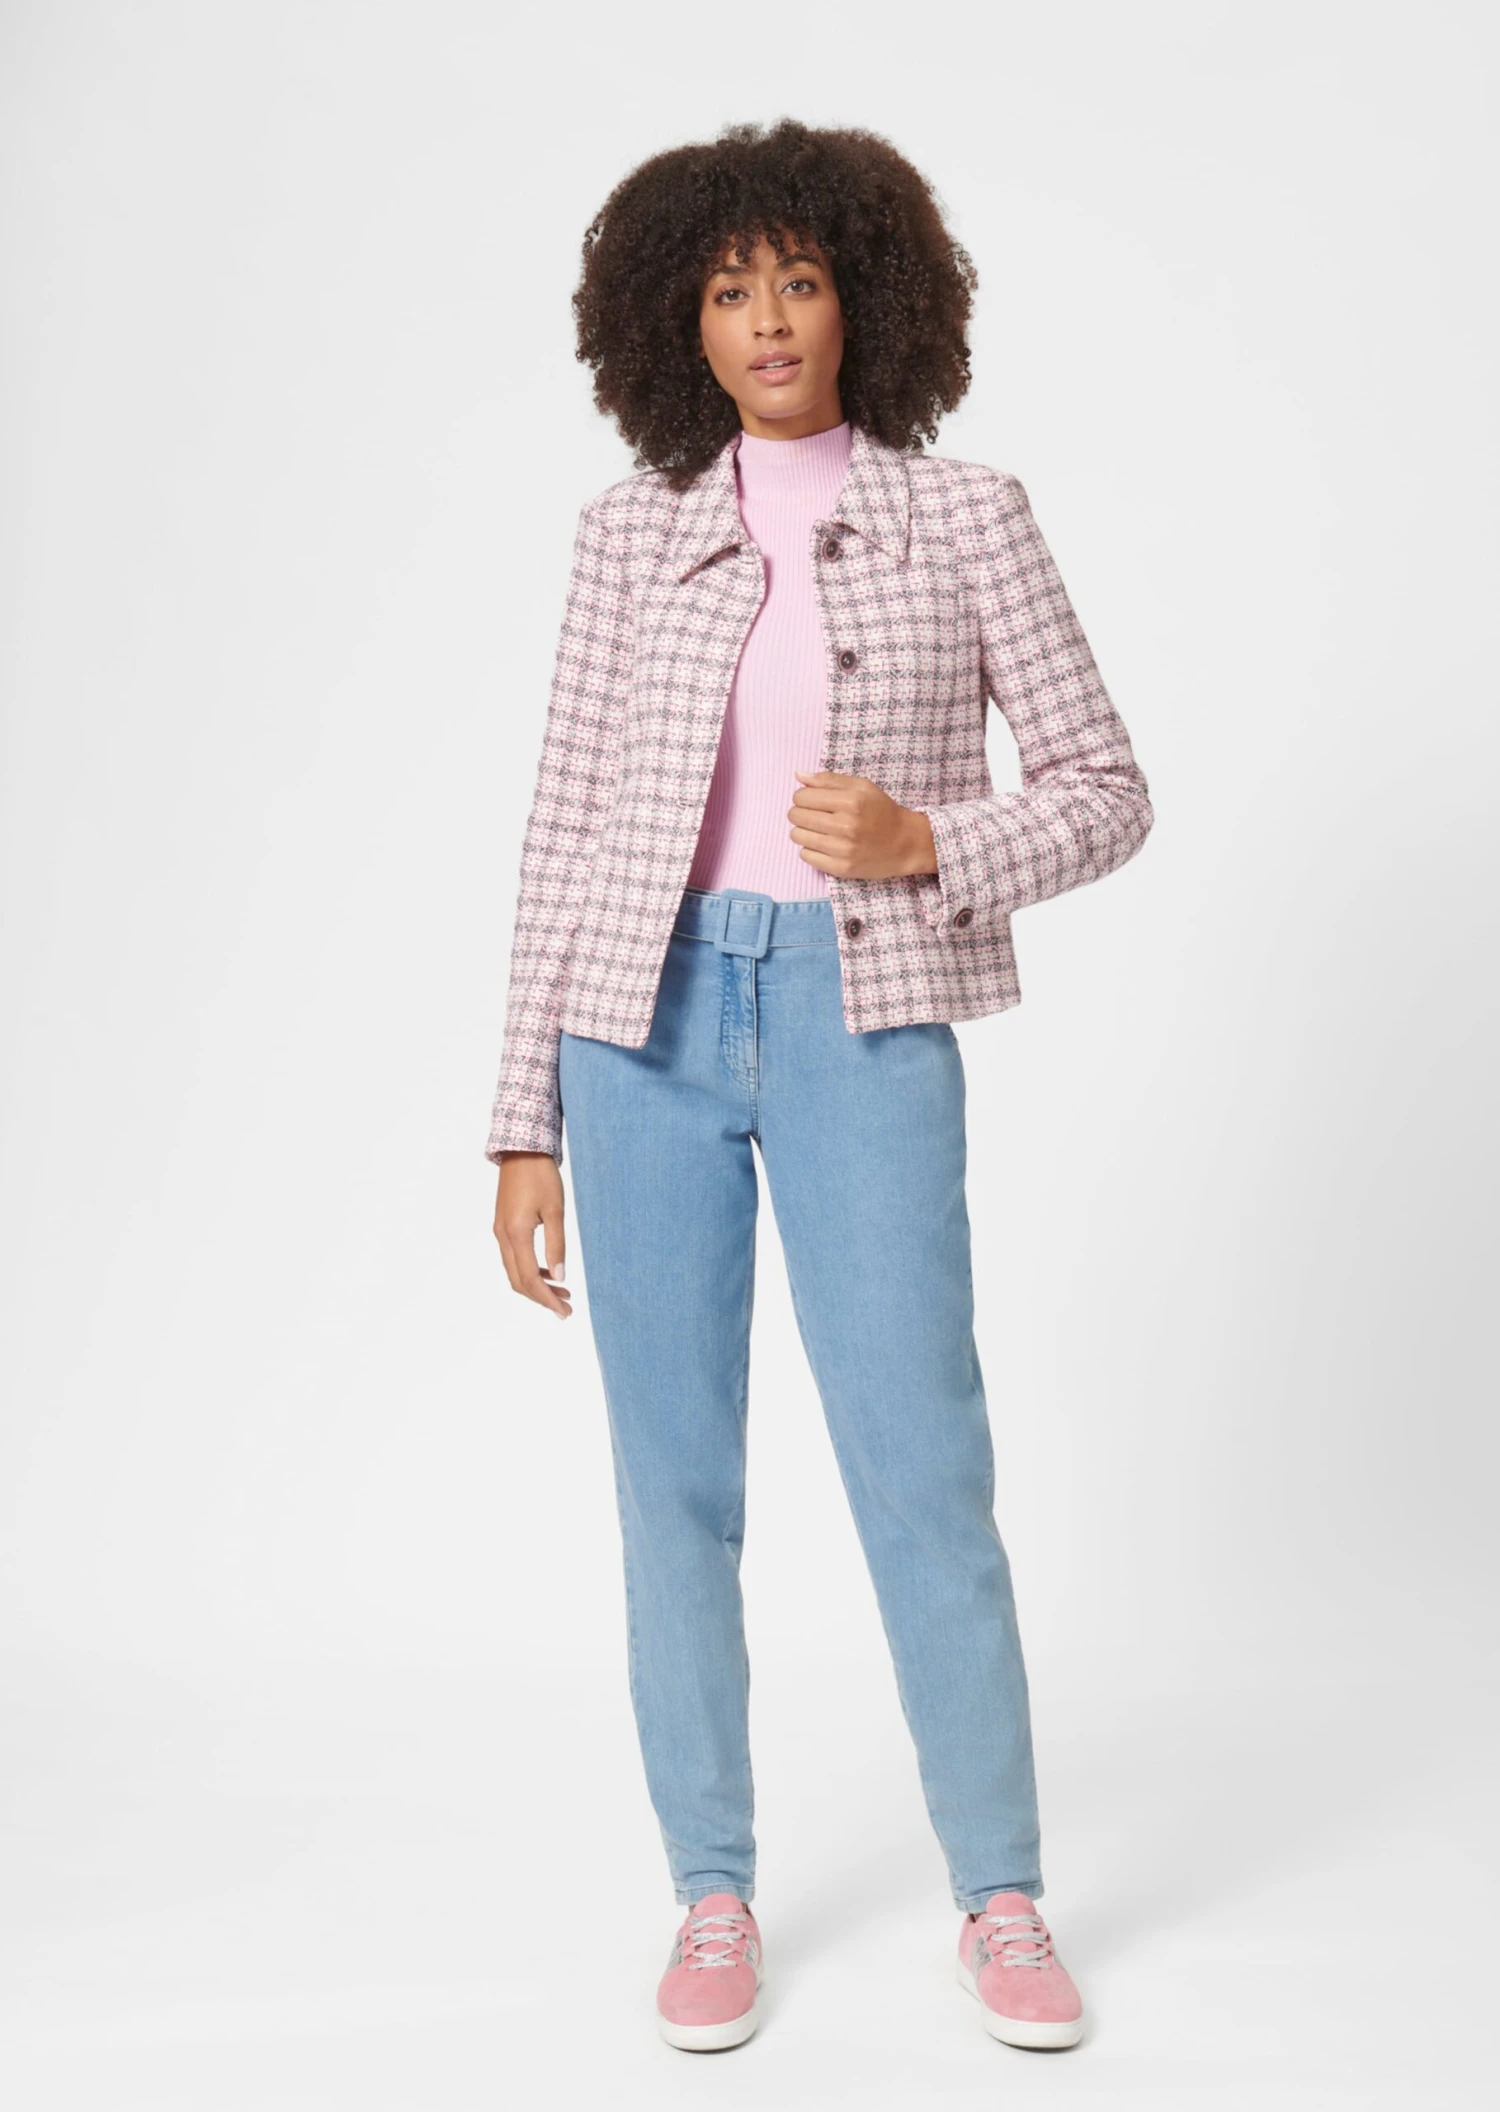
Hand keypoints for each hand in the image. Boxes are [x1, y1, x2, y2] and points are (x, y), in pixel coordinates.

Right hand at [493, 1153, 571, 1317]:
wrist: (522, 1150)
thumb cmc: (541, 1176)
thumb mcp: (555, 1210)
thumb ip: (557, 1245)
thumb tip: (560, 1277)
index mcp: (516, 1234)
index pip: (530, 1279)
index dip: (547, 1299)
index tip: (564, 1311)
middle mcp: (504, 1236)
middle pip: (519, 1281)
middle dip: (541, 1298)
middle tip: (566, 1308)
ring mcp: (501, 1231)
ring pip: (514, 1271)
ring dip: (536, 1286)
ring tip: (562, 1292)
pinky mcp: (503, 1225)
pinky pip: (514, 1258)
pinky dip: (530, 1270)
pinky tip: (549, 1271)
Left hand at [787, 771, 937, 879]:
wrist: (906, 843)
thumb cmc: (883, 811)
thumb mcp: (862, 787)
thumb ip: (829, 780)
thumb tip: (799, 776)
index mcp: (850, 801)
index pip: (801, 797)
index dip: (802, 797)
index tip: (811, 801)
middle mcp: (845, 825)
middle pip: (795, 816)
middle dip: (800, 813)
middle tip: (815, 815)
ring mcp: (842, 849)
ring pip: (797, 836)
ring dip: (803, 831)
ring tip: (819, 830)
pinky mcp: (841, 868)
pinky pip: (805, 856)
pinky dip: (811, 849)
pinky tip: (824, 845)